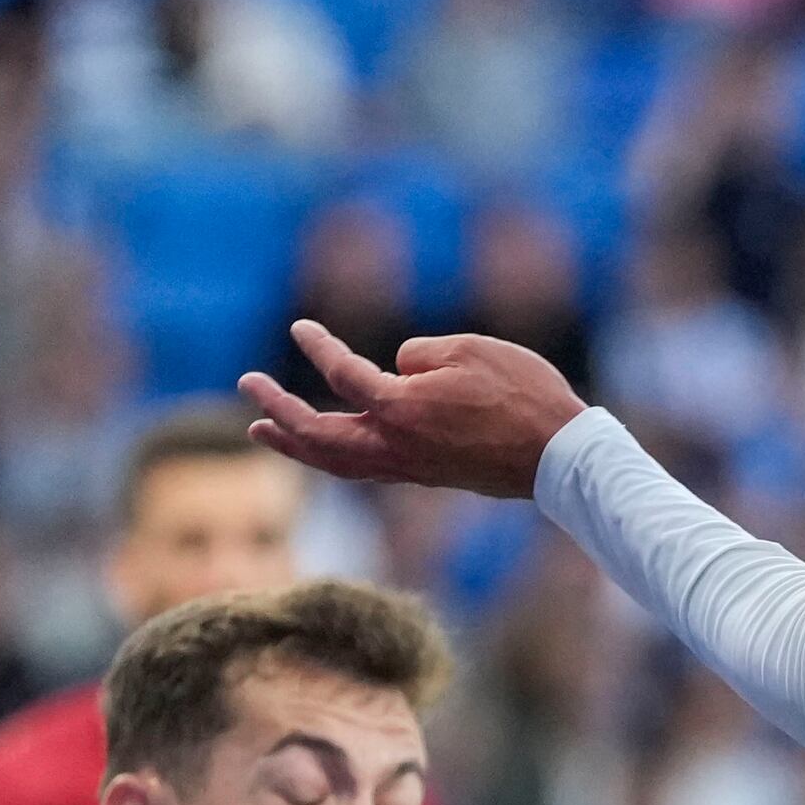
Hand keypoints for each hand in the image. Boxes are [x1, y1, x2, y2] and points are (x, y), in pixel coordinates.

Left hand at [237, 327, 585, 501]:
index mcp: (401, 408)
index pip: (344, 375)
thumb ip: (422, 353)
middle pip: (317, 433)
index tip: (299, 329)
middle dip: (277, 411)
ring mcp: (407, 466)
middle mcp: (394, 444)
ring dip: (295, 444)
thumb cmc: (522, 394)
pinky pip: (360, 468)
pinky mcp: (422, 475)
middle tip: (247, 388)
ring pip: (334, 460)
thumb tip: (399, 366)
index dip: (319, 348)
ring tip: (262, 432)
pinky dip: (329, 456)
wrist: (558, 456)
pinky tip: (323, 446)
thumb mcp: (471, 350)